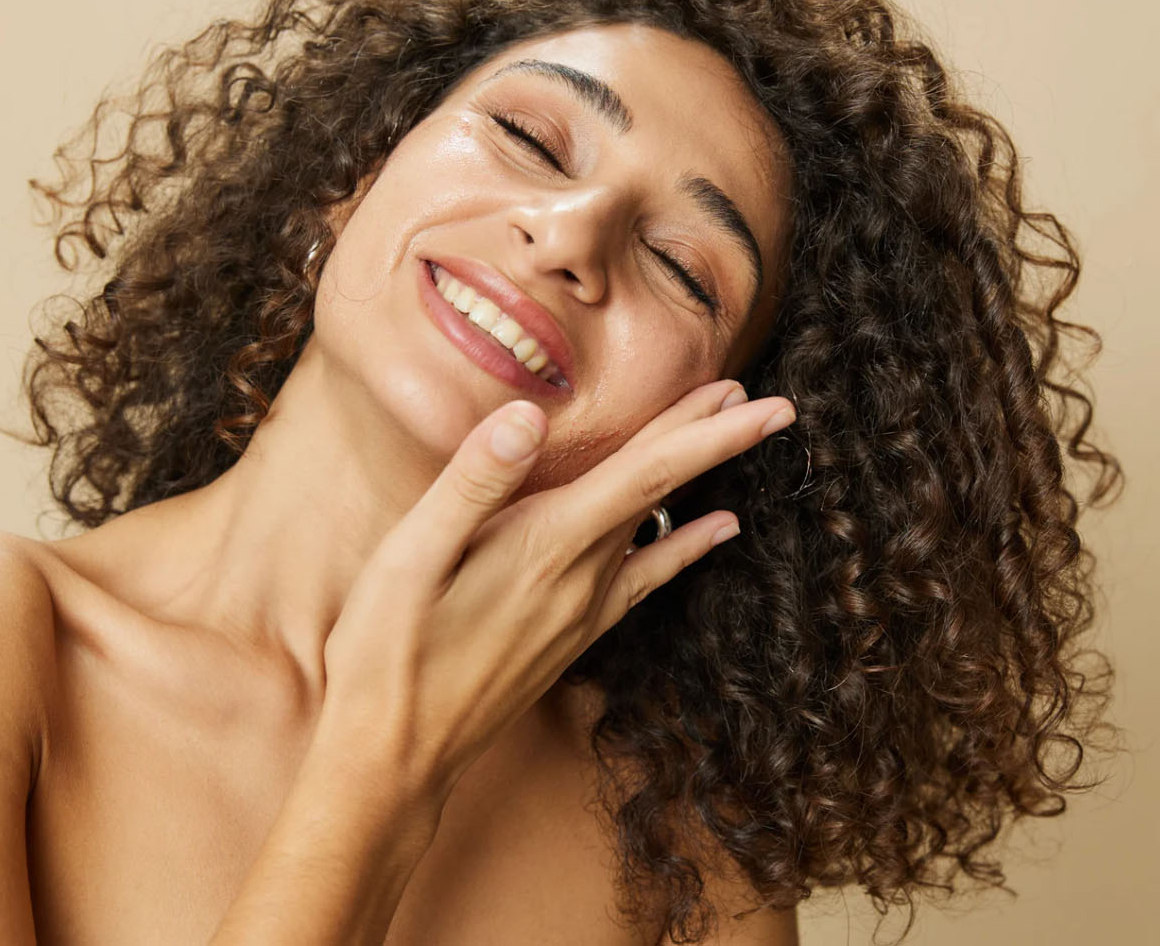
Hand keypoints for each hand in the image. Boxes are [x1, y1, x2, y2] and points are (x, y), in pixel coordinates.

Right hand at [317, 379, 795, 799]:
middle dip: (715, 438)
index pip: (650, 472)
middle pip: (661, 491)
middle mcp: (580, 577)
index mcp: (546, 545)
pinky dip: (684, 547)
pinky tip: (715, 532)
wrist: (395, 760)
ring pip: (655, 526)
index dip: (712, 432)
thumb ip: (473, 483)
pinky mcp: (572, 637)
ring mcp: (581, 612)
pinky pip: (646, 579)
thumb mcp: (410, 558)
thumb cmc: (388, 654)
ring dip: (695, 478)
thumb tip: (527, 416)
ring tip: (730, 436)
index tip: (771, 404)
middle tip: (769, 399)